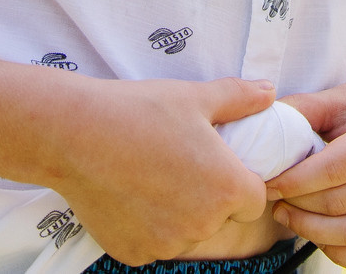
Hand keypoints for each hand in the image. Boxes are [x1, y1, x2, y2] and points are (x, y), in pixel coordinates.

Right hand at [49, 76, 274, 266]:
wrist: (75, 133)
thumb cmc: (139, 111)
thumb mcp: (195, 96)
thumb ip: (240, 98)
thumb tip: (270, 92)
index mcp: (227, 189)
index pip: (254, 200)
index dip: (240, 181)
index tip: (217, 164)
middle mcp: (202, 225)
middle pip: (219, 218)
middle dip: (207, 197)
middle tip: (179, 164)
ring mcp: (166, 244)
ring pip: (186, 232)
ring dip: (178, 214)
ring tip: (151, 176)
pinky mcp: (133, 253)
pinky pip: (152, 243)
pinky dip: (145, 226)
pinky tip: (128, 194)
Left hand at [267, 31, 345, 269]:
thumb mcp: (335, 98)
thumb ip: (299, 111)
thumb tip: (260, 129)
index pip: (332, 170)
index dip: (293, 182)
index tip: (266, 183)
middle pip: (339, 205)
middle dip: (297, 206)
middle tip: (271, 199)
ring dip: (309, 230)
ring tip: (287, 214)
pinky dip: (338, 254)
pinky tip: (317, 235)